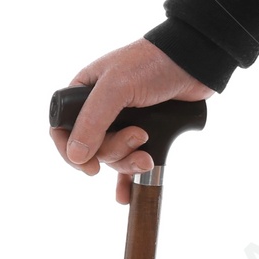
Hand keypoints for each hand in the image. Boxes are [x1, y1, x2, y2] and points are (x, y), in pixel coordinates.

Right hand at [52, 38, 212, 201]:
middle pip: (92, 148)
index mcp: (85, 92)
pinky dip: (128, 181)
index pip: (62, 129)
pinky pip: (131, 163)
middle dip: (114, 151)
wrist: (195, 62)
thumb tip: (75, 155)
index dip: (70, 151)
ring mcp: (124, 121)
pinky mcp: (147, 133)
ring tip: (148, 153)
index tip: (88, 167)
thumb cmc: (152, 63)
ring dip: (129, 162)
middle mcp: (101, 109)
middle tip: (137, 137)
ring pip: (114, 157)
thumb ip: (93, 120)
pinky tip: (126, 196)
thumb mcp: (117, 87)